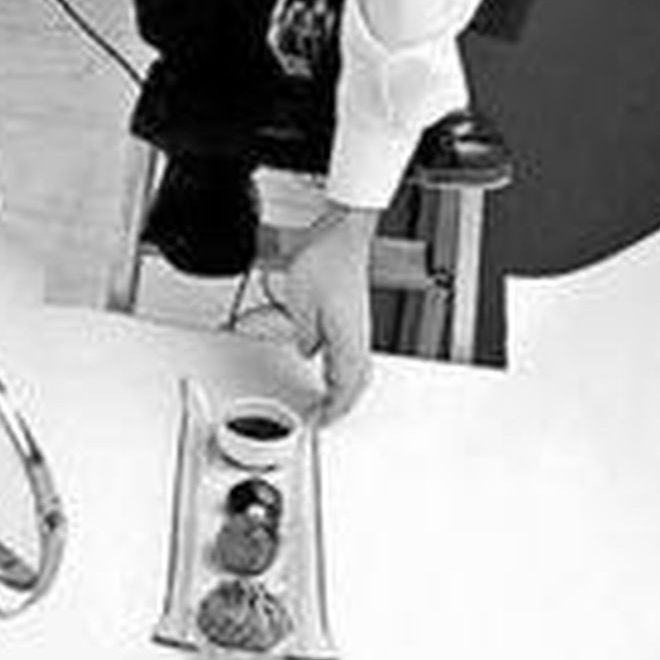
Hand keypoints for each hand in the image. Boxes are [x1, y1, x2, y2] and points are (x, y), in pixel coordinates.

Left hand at [275, 204, 375, 423]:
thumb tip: (307, 352)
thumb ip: (304, 336)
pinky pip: (351, 351)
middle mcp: (358, 338)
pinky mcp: (354, 315)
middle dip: (341, 404)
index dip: (331, 411)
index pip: (344, 390)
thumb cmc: (326, 262)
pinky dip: (342, 366)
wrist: (343, 236)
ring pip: (356, 369)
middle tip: (325, 416)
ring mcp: (358, 327)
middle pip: (356, 384)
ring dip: (344, 387)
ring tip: (328, 397)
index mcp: (348, 343)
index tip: (319, 423)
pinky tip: (329, 361)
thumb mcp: (300, 306)